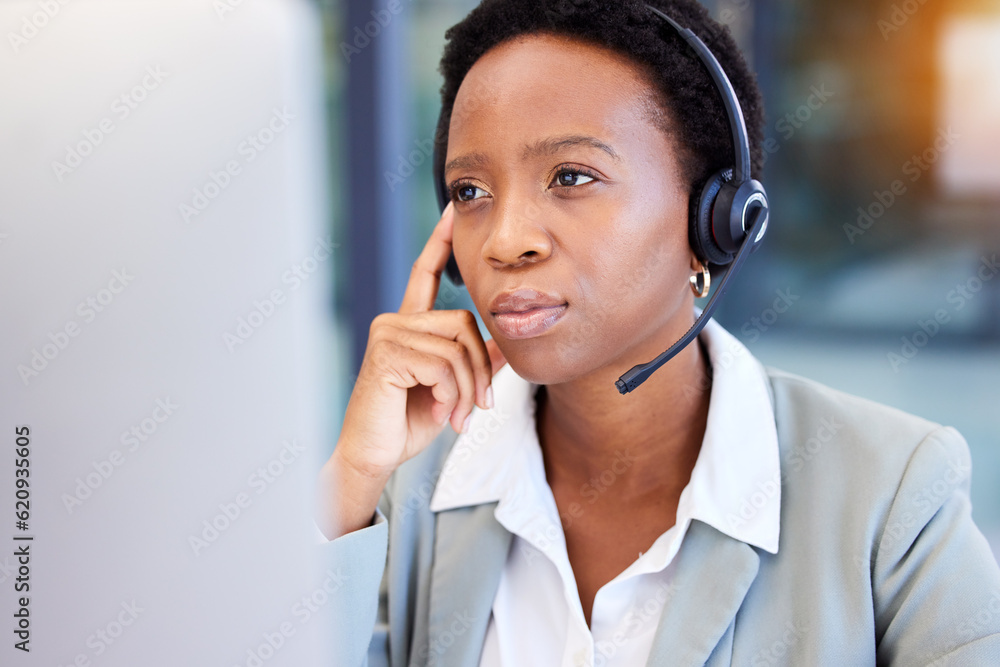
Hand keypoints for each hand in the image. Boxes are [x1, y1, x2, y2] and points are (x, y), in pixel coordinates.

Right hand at [335, 200, 506, 480]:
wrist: (373, 455)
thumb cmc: (407, 422)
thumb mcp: (451, 389)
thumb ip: (474, 362)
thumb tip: (506, 344)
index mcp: (409, 324)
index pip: (424, 273)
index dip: (440, 241)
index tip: (452, 211)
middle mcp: (395, 321)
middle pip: (464, 322)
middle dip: (480, 369)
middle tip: (480, 406)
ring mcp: (388, 334)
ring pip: (457, 347)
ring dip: (468, 389)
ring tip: (459, 416)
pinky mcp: (386, 354)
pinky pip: (443, 365)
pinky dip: (452, 395)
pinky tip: (441, 413)